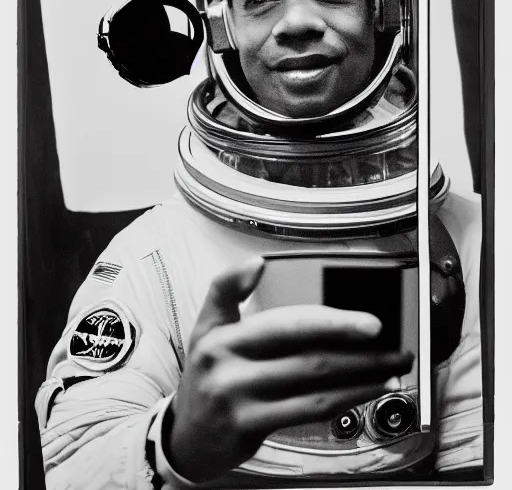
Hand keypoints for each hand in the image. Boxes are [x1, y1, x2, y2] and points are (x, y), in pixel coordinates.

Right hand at [165, 257, 412, 482]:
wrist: (187, 437)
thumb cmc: (209, 374)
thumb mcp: (206, 328)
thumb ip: (228, 291)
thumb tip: (256, 262)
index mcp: (219, 331)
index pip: (283, 320)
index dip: (323, 316)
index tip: (363, 317)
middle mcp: (227, 363)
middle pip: (301, 348)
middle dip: (349, 338)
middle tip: (383, 333)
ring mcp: (239, 397)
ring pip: (312, 381)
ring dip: (359, 372)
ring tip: (389, 362)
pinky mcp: (252, 426)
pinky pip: (309, 409)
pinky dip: (344, 398)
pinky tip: (367, 388)